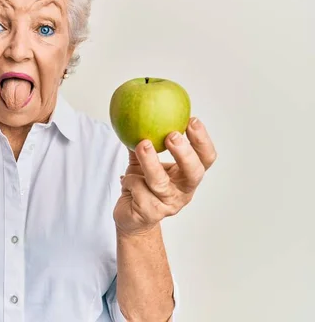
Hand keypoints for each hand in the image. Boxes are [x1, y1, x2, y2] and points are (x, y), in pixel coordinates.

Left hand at [113, 117, 216, 235]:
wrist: (130, 217)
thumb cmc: (141, 186)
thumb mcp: (144, 161)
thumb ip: (145, 141)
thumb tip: (139, 112)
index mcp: (187, 176)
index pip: (206, 159)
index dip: (202, 141)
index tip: (192, 120)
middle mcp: (183, 191)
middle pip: (194, 173)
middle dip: (185, 153)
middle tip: (172, 135)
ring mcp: (168, 205)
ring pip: (161, 182)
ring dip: (151, 161)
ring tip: (142, 144)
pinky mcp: (150, 214)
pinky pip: (139, 191)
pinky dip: (130, 180)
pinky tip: (125, 178)